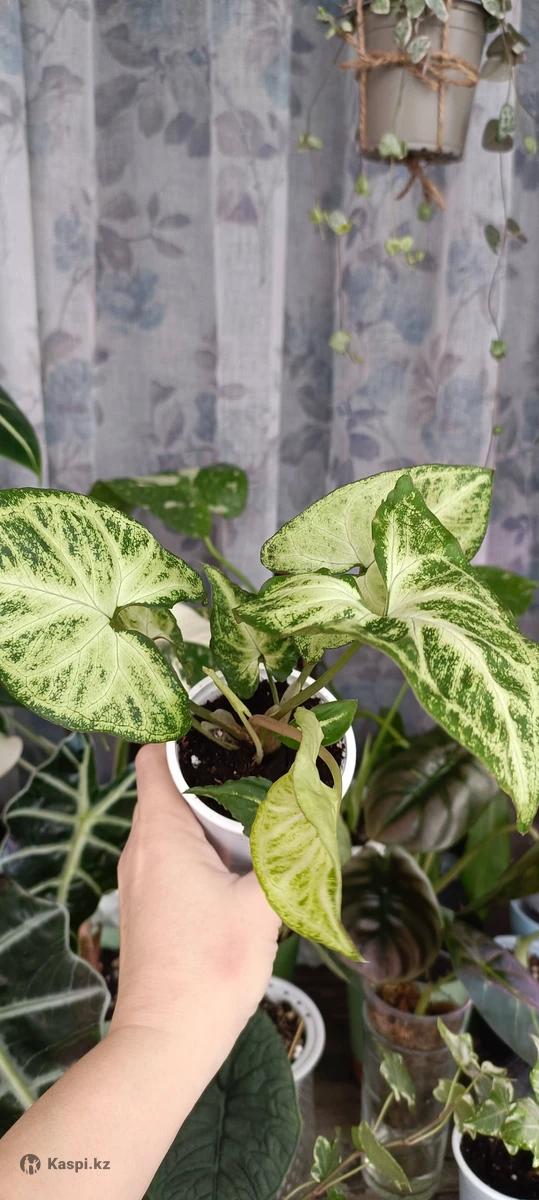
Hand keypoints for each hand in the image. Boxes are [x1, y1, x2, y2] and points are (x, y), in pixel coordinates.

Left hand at [111, 744, 279, 1076]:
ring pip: (173, 824)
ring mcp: (139, 879)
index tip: (229, 727)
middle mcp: (140, 848)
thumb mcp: (263, 904)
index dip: (186, 734)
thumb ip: (291, 852)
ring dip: (212, 816)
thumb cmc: (209, 969)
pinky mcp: (147, 905)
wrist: (167, 1041)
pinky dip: (202, 847)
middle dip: (215, 775)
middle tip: (264, 766)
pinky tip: (241, 861)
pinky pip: (172, 856)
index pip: (156, 757)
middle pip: (170, 788)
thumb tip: (319, 809)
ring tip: (260, 810)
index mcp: (160, 833)